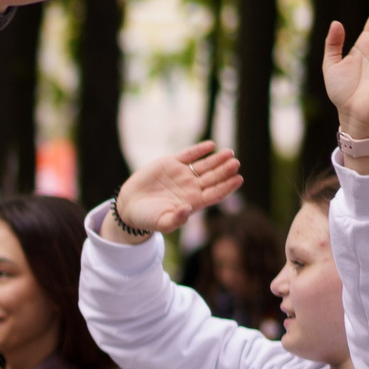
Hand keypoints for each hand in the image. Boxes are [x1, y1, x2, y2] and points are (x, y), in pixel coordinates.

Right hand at [109, 141, 242, 243]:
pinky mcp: (171, 163)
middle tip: (235, 163)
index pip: (215, 193)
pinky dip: (199, 150)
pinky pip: (189, 155)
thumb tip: (187, 210)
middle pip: (213, 177)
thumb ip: (175, 220)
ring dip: (217, 159)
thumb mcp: (161, 223)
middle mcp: (191, 187)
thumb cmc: (147, 218)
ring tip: (229, 153)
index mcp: (193, 202)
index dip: (227, 186)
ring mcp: (182, 174)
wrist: (129, 205)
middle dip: (225, 170)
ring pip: (204, 165)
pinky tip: (210, 145)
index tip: (238, 179)